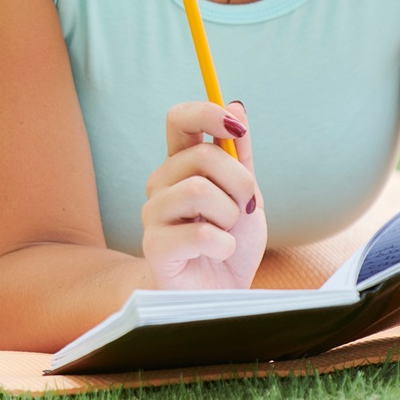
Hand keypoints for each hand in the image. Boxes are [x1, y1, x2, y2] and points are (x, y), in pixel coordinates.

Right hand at [142, 100, 265, 289]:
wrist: (217, 295)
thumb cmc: (229, 242)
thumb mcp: (245, 194)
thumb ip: (240, 154)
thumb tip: (236, 105)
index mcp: (181, 164)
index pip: (179, 119)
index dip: (207, 113)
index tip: (236, 127)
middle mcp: (161, 183)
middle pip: (203, 156)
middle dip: (240, 182)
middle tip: (244, 208)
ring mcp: (153, 214)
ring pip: (199, 191)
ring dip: (229, 216)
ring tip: (226, 232)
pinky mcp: (154, 246)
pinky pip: (199, 233)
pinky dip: (224, 245)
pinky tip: (219, 253)